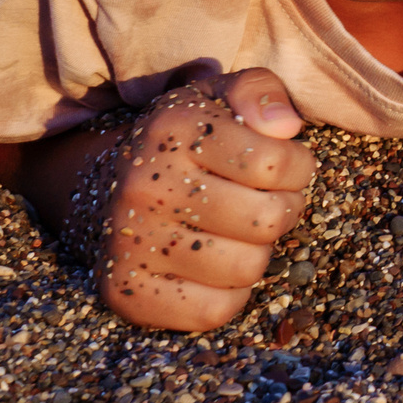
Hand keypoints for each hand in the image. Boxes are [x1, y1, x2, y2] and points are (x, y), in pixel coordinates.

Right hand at [76, 68, 313, 331]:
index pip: (277, 164)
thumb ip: (260, 92)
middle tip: (266, 202)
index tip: (282, 167)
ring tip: (241, 231)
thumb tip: (285, 127)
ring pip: (246, 268)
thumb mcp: (219, 96)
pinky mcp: (127, 292)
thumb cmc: (185, 141)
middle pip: (267, 219)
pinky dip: (230, 294)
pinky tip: (217, 265)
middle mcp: (146, 185)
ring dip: (258, 252)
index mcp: (174, 129)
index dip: (297, 168)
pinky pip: (213, 310)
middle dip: (283, 210)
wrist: (106, 186)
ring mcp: (131, 242)